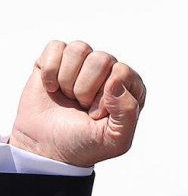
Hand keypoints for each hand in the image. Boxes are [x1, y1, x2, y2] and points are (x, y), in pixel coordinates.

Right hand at [9, 40, 146, 166]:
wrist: (48, 148)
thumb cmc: (85, 144)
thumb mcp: (115, 139)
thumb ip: (127, 113)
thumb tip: (115, 81)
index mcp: (131, 89)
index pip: (122, 72)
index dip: (105, 96)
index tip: (96, 115)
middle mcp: (110, 72)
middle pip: (101, 59)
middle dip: (85, 89)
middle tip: (81, 106)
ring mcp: (84, 64)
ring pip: (79, 49)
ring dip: (67, 80)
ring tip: (68, 98)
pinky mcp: (57, 60)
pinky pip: (56, 47)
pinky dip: (49, 71)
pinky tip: (51, 88)